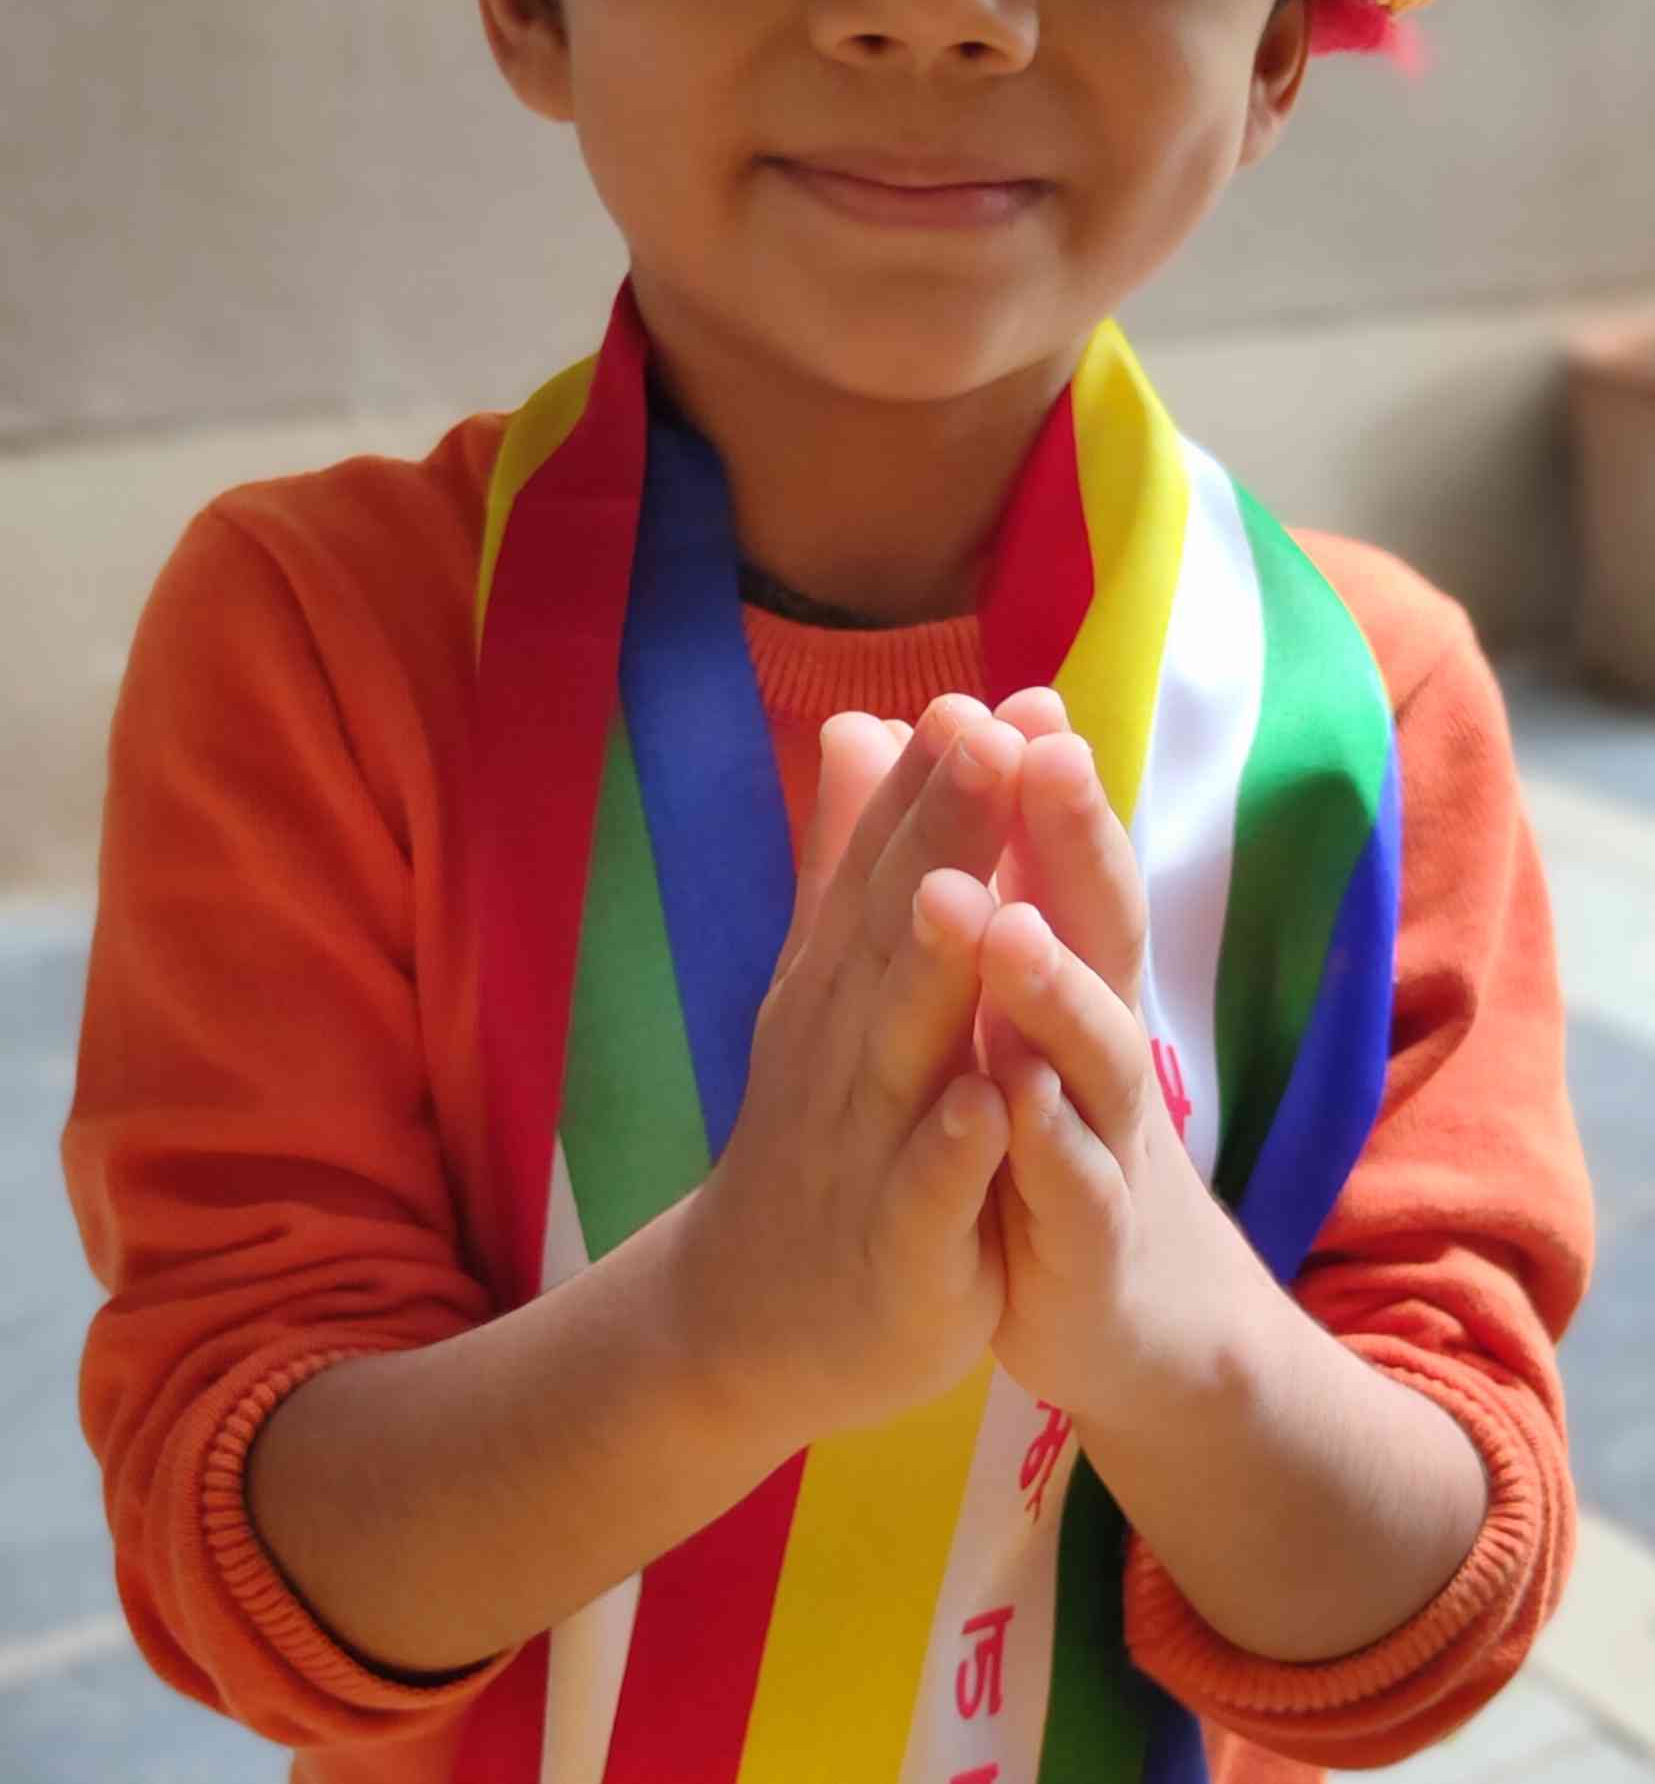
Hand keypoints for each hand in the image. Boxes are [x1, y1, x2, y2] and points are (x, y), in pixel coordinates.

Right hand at [670, 696, 1024, 1452]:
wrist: (753, 1317)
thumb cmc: (820, 1128)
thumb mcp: (828, 982)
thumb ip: (850, 856)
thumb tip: (862, 720)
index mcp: (843, 975)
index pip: (890, 858)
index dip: (935, 777)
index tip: (990, 693)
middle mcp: (847, 1041)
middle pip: (897, 922)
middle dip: (945, 831)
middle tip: (989, 736)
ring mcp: (867, 1142)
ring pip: (904, 1044)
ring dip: (935, 968)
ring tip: (969, 891)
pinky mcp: (899, 1247)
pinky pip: (926, 1192)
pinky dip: (951, 1149)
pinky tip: (986, 1105)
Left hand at [976, 708, 1246, 1428]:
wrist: (1128, 1315)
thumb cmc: (1058, 1130)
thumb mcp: (1019, 1005)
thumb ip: (987, 875)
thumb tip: (940, 745)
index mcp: (1079, 982)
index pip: (1070, 865)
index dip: (1051, 788)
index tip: (1018, 696)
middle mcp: (1103, 1046)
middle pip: (1104, 928)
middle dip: (1077, 842)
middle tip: (1043, 752)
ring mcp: (1107, 1145)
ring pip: (1094, 1056)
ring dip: (1053, 987)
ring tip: (1005, 923)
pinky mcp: (1090, 1244)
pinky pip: (1070, 1190)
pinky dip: (1045, 1144)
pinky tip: (1007, 1098)